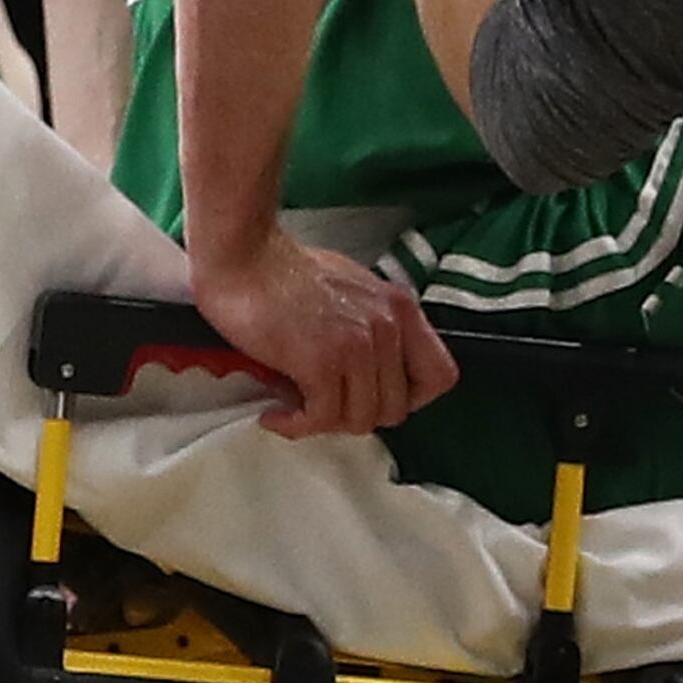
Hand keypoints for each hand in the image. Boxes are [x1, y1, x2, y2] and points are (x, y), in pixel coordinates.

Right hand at [191, 230, 460, 438]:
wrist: (242, 256)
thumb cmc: (284, 272)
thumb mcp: (352, 291)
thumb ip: (373, 325)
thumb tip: (374, 369)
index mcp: (400, 308)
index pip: (440, 376)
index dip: (410, 398)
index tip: (375, 398)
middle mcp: (388, 326)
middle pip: (396, 408)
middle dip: (357, 415)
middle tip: (323, 406)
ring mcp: (358, 344)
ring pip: (361, 420)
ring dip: (324, 423)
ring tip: (296, 407)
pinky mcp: (322, 361)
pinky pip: (323, 418)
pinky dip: (297, 425)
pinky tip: (277, 414)